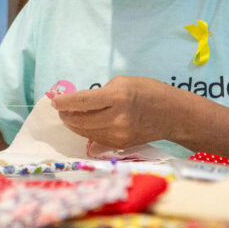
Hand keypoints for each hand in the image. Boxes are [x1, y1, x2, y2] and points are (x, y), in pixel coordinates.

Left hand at [52, 76, 177, 148]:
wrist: (173, 115)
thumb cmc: (149, 92)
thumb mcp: (123, 82)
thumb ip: (101, 93)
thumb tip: (81, 104)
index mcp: (117, 98)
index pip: (82, 102)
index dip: (64, 102)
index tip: (55, 101)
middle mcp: (117, 119)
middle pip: (80, 121)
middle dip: (66, 115)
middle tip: (60, 109)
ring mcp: (119, 135)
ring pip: (86, 132)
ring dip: (74, 125)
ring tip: (69, 117)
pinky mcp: (121, 145)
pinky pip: (96, 139)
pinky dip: (87, 131)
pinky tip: (83, 125)